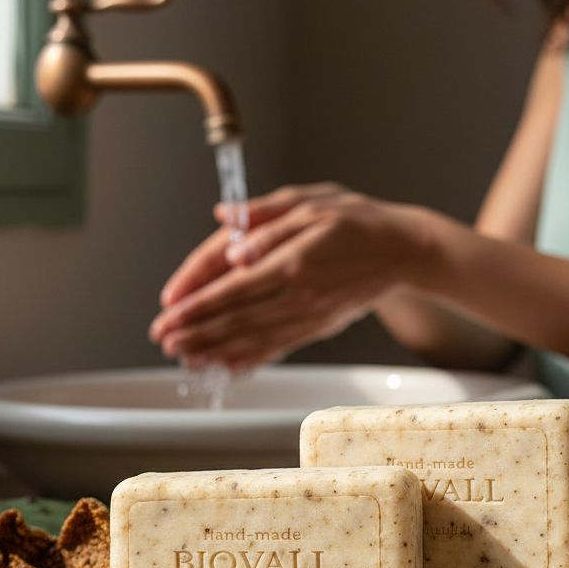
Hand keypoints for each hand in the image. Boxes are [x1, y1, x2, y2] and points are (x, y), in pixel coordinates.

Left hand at [149, 185, 434, 367]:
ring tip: (185, 356)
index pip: (232, 284)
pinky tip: (229, 365)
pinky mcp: (320, 326)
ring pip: (255, 337)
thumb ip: (264, 216)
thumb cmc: (357, 220)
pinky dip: (252, 358)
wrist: (405, 250)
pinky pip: (280, 347)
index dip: (197, 300)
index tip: (168, 308)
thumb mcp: (310, 202)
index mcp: (294, 259)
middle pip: (237, 316)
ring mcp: (311, 314)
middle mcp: (300, 293)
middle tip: (163, 338)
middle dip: (195, 330)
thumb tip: (225, 224)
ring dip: (215, 349)